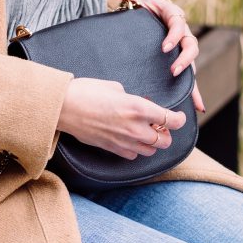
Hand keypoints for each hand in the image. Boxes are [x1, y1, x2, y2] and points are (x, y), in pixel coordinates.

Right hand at [57, 78, 187, 159]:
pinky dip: (136, 149)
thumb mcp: (115, 87)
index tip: (178, 117)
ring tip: (145, 132)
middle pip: (164, 141)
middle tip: (160, 125)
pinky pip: (132, 155)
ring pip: (150, 151)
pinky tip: (130, 139)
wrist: (64, 107)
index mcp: (138, 108)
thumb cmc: (87, 91)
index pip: (170, 120)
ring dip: (152, 143)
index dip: (179, 119)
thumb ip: (133, 99)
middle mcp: (135, 128)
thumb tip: (140, 105)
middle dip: (166, 134)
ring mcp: (123, 141)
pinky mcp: (111, 148)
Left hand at [102, 0, 206, 113]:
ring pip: (192, 64)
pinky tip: (197, 108)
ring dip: (193, 82)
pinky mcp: (176, 59)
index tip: (164, 47)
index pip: (177, 24)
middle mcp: (180, 31)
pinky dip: (194, 92)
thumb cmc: (137, 0)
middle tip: (174, 70)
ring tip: (192, 100)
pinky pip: (187, 77)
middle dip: (185, 59)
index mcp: (172, 15)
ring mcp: (179, 47)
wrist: (142, 7)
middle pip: (191, 45)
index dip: (173, 36)